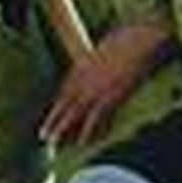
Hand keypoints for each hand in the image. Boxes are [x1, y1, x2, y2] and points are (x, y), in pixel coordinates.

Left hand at [41, 23, 167, 146]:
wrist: (138, 39)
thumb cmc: (127, 41)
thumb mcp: (106, 49)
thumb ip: (97, 62)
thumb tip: (98, 70)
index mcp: (82, 66)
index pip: (65, 90)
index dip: (57, 107)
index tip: (50, 119)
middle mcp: (84, 78)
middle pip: (64, 104)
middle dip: (53, 121)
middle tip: (44, 137)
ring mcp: (95, 88)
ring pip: (73, 113)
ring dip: (63, 130)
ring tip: (54, 144)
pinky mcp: (109, 96)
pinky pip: (95, 118)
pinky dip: (88, 132)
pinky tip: (83, 143)